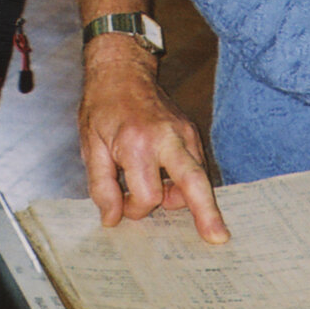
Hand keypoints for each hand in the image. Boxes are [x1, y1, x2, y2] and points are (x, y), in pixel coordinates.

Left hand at [81, 38, 229, 243]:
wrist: (121, 70)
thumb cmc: (103, 106)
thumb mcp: (91, 147)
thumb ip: (102, 187)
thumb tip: (113, 219)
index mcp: (138, 143)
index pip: (148, 195)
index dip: (136, 208)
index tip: (124, 204)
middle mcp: (167, 137)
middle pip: (194, 182)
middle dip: (207, 213)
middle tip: (218, 238)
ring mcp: (184, 132)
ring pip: (198, 176)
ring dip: (187, 197)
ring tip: (166, 197)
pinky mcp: (191, 131)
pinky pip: (196, 164)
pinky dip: (187, 180)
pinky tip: (169, 181)